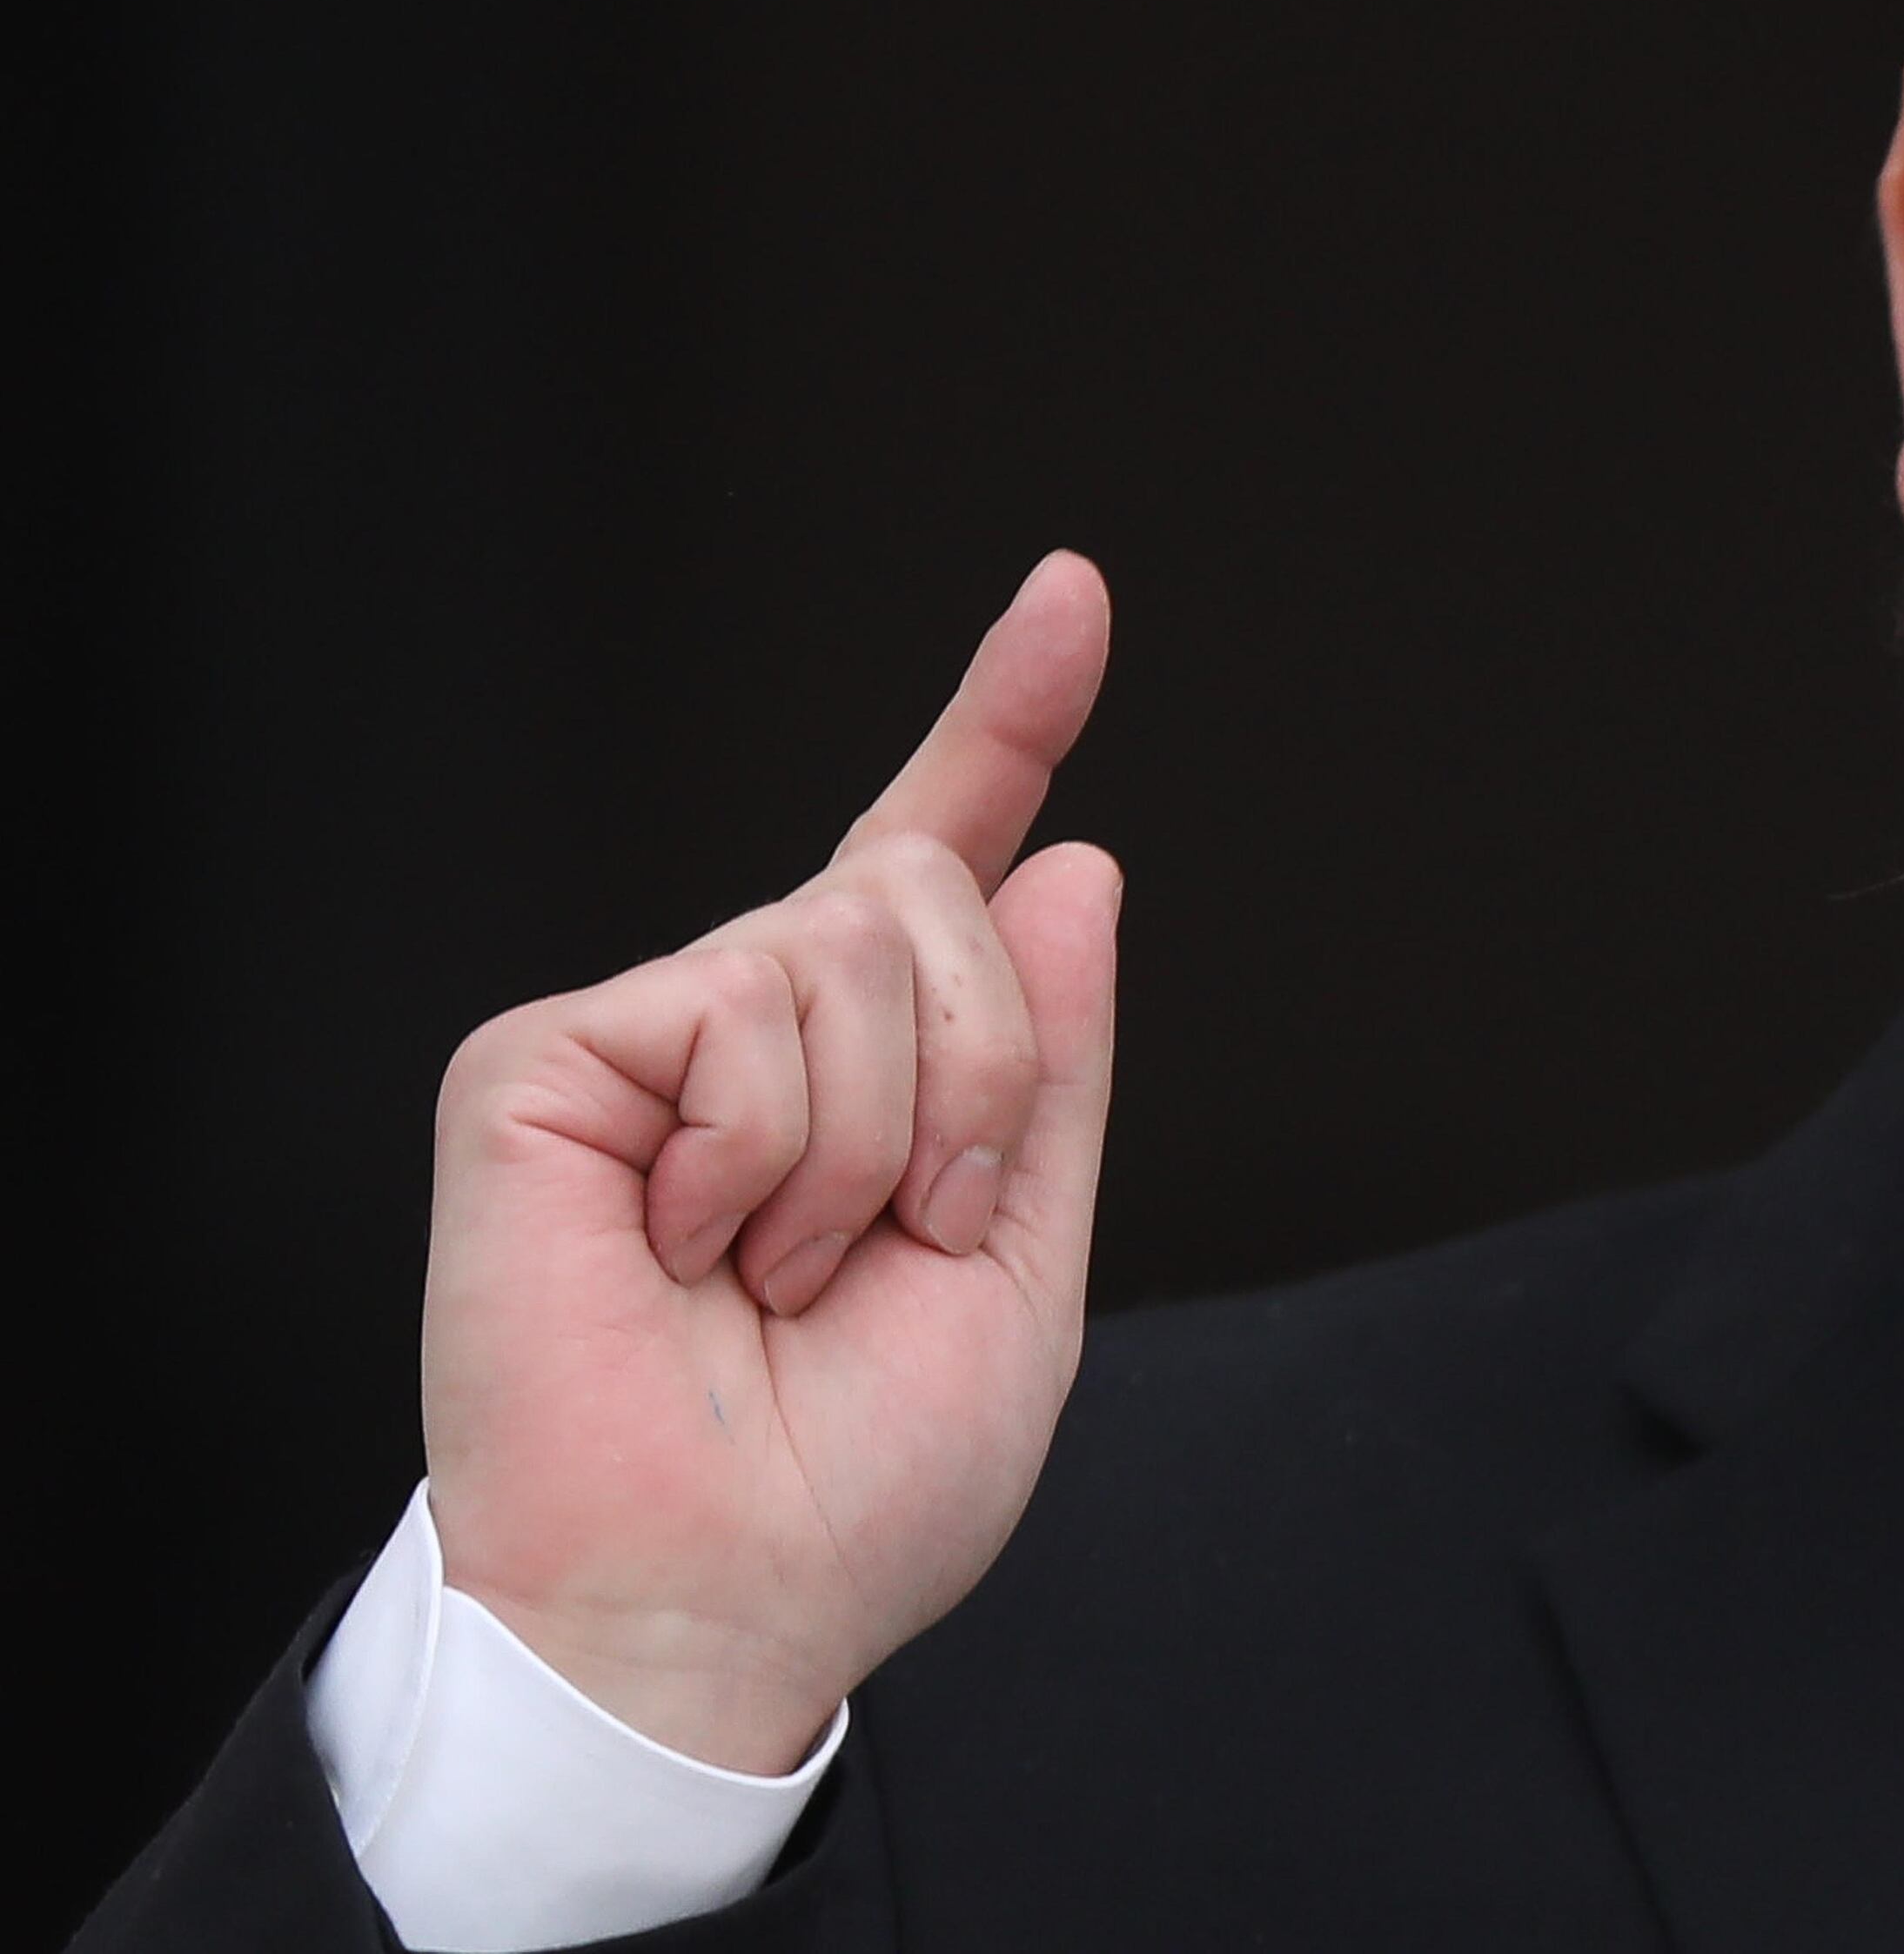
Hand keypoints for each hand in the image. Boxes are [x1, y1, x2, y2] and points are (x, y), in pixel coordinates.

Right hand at [417, 554, 1120, 1771]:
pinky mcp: (544, 1062)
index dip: (1007, 715)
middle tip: (890, 1238)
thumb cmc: (855, 1476)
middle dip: (972, 1076)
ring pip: (851, 942)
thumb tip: (1072, 859)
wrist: (725, 1597)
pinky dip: (758, 1151)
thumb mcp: (1023, 1259)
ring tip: (779, 1268)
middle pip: (936, 893)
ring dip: (869, 1139)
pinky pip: (734, 1011)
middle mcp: (762, 1021)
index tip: (1073, 591)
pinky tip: (686, 1250)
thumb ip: (1049, 1061)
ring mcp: (650, 1031)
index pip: (945, 853)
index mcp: (875, 1064)